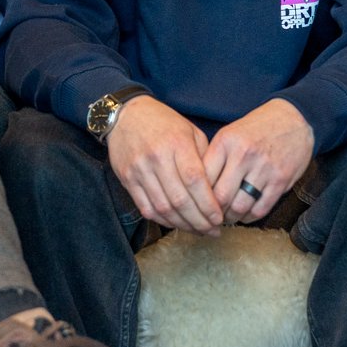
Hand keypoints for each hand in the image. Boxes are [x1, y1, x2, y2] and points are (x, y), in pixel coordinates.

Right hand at [105, 96, 223, 234]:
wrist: (126, 115)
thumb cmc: (164, 122)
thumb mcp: (190, 131)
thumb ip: (204, 157)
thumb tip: (216, 190)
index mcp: (177, 144)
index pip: (195, 181)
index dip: (208, 204)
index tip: (219, 218)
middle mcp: (157, 158)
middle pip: (180, 199)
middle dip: (199, 221)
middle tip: (213, 231)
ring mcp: (139, 170)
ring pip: (163, 208)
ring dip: (183, 225)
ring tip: (198, 231)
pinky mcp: (127, 180)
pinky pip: (146, 208)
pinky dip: (163, 221)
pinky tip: (177, 224)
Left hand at [206, 99, 315, 223]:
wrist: (294, 118)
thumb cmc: (257, 129)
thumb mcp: (230, 134)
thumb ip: (214, 158)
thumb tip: (197, 188)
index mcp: (226, 141)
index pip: (203, 178)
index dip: (197, 196)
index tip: (197, 203)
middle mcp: (243, 154)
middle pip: (220, 197)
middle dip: (213, 213)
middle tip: (211, 216)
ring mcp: (264, 168)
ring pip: (239, 206)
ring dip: (231, 218)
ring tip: (227, 217)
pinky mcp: (280, 180)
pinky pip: (260, 209)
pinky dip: (249, 217)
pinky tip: (245, 214)